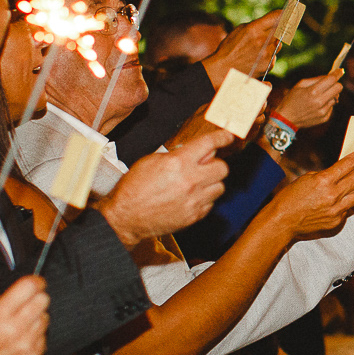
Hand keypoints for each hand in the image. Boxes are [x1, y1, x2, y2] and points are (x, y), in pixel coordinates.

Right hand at [0, 274, 50, 354]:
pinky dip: (36, 333)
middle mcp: (14, 330)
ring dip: (36, 316)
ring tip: (21, 320)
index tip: (31, 283)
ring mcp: (26, 345)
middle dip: (36, 298)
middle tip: (27, 301)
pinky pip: (44, 336)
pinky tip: (21, 336)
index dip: (33, 282)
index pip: (30, 287)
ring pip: (45, 317)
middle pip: (43, 300)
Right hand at [96, 132, 231, 245]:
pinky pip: (211, 204)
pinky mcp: (194, 216)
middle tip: (204, 166)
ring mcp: (194, 200)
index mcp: (178, 163)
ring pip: (220, 187)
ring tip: (196, 184)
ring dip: (211, 183)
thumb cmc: (133, 188)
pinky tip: (191, 197)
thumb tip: (197, 152)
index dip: (222, 138)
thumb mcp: (151, 161)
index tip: (228, 136)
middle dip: (215, 164)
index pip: (209, 144)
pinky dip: (204, 199)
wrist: (125, 218)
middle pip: (222, 168)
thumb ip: (176, 155)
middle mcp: (190, 181)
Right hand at [203, 10, 281, 87]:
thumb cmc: (229, 48)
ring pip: (278, 44)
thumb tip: (273, 22)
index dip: (285, 13)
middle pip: (281, 30)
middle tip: (278, 27)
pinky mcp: (269, 65)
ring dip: (272, 44)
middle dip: (280, 28)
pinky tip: (256, 58)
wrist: (223, 70)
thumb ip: (257, 25)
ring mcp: (267, 54)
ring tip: (258, 47)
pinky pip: (273, 56)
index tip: (291, 10)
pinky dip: (268, 56)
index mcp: (254, 29)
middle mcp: (263, 40)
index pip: (277, 17)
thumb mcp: (240, 30)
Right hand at [269, 154, 353, 238]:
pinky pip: (348, 209)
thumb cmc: (290, 198)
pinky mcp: (336, 221)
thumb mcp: (306, 179)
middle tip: (348, 174)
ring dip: (352, 190)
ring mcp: (336, 209)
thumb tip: (340, 171)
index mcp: (324, 180)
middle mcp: (333, 195)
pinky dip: (344, 204)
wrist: (282, 221)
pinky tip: (332, 204)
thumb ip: (326, 174)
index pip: (348, 164)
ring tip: (341, 190)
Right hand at [272, 72, 343, 131]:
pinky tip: (317, 106)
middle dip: (336, 84)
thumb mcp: (300, 84)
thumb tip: (330, 76)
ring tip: (319, 97)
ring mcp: (323, 111)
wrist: (286, 119)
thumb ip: (316, 79)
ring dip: (330, 95)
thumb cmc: (292, 99)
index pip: (332, 79)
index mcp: (313, 91)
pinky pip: (332, 107)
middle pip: (339, 88)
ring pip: (336, 98)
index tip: (340, 70)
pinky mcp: (325, 118)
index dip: (337, 73)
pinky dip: (327, 104)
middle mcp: (320, 101)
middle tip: (330, 83)